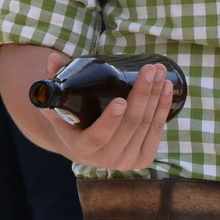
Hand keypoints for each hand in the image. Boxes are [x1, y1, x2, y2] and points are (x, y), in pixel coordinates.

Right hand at [40, 52, 170, 169]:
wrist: (83, 141)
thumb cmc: (68, 118)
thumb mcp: (55, 102)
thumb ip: (52, 80)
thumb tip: (53, 58)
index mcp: (81, 149)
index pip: (98, 137)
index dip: (110, 121)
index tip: (121, 100)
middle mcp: (105, 160)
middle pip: (129, 126)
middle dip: (143, 94)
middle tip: (149, 69)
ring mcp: (126, 161)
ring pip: (145, 126)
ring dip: (156, 96)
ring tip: (160, 72)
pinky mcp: (143, 158)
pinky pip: (157, 131)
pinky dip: (163, 108)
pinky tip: (167, 88)